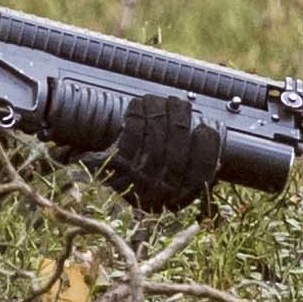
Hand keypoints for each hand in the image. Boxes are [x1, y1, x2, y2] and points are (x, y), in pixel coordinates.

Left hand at [101, 91, 224, 213]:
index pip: (201, 172)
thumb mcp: (163, 193)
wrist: (88, 197)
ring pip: (157, 132)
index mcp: (173, 199)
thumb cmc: (130, 189)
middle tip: (179, 106)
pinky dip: (139, 112)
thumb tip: (214, 159)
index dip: (207, 147)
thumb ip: (189, 179)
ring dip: (160, 109)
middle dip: (181, 118)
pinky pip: (135, 129)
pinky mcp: (115, 162)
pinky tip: (139, 106)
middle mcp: (157, 191)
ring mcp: (136, 177)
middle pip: (178, 145)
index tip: (206, 129)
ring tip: (160, 102)